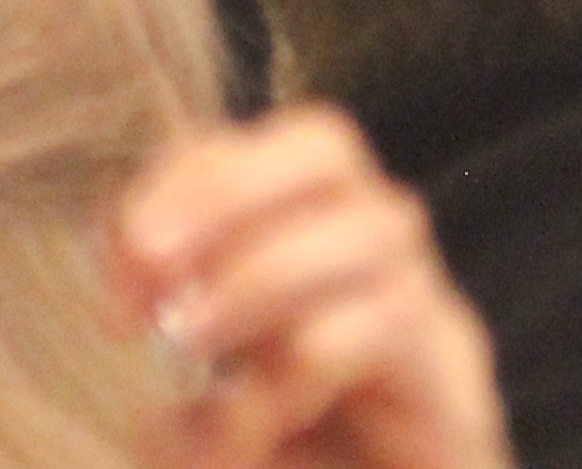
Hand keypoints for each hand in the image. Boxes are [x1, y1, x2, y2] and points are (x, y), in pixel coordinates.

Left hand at [109, 110, 510, 468]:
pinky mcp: (461, 389)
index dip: (173, 187)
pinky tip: (267, 414)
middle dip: (225, 191)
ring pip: (373, 225)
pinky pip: (395, 319)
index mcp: (300, 251)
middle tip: (154, 270)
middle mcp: (375, 264)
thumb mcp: (204, 452)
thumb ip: (178, 424)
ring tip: (194, 343)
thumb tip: (166, 405)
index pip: (244, 149)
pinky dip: (309, 355)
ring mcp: (432, 318)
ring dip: (261, 272)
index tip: (120, 270)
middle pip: (325, 143)